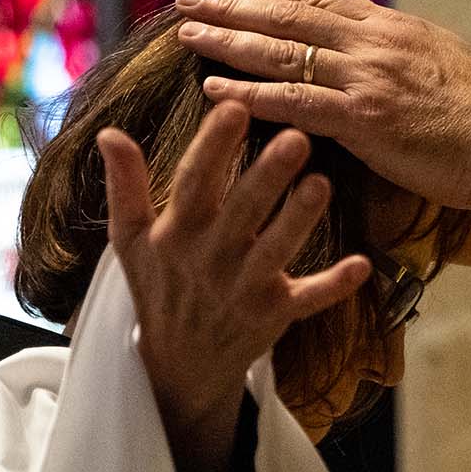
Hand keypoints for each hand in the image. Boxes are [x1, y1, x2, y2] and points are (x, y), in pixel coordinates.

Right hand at [98, 102, 370, 471]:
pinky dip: (334, 286)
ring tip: (322, 184)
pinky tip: (361, 265)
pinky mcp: (275, 314)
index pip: (194, 182)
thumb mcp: (129, 238)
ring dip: (299, 221)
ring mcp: (244, 289)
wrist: (178, 366)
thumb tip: (109, 131)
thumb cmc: (159, 285)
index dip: (213, 146)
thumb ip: (124, 184)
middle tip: (296, 137)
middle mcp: (211, 259)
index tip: (233, 106)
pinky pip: (308, 301)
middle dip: (267, 176)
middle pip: (242, 212)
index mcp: (177, 232)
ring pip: (276, 252)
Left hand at [174, 0, 470, 212]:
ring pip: (283, 51)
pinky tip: (214, 87)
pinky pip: (294, 101)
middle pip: (289, 16)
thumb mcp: (440, 64)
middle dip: (233, 6)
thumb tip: (370, 47)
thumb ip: (397, 54)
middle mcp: (375, 43)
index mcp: (391, 29)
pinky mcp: (365, 119)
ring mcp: (368, 78)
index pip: (316, 1)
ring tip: (186, 33)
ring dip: (228, 40)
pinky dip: (250, 93)